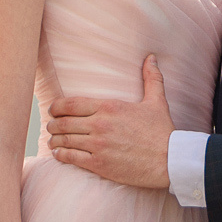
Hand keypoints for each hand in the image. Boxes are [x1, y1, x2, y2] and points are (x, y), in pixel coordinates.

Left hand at [46, 55, 173, 190]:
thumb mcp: (157, 102)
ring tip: (53, 141)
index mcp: (109, 107)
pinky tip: (58, 154)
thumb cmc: (162, 132)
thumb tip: (151, 57)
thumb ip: (151, 78)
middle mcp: (100, 125)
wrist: (170, 161)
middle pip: (63, 123)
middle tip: (51, 126)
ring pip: (64, 141)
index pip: (70, 104)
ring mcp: (98, 145)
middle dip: (53, 124)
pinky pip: (71, 158)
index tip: (53, 110)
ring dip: (54, 140)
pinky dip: (61, 155)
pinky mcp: (99, 164)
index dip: (56, 107)